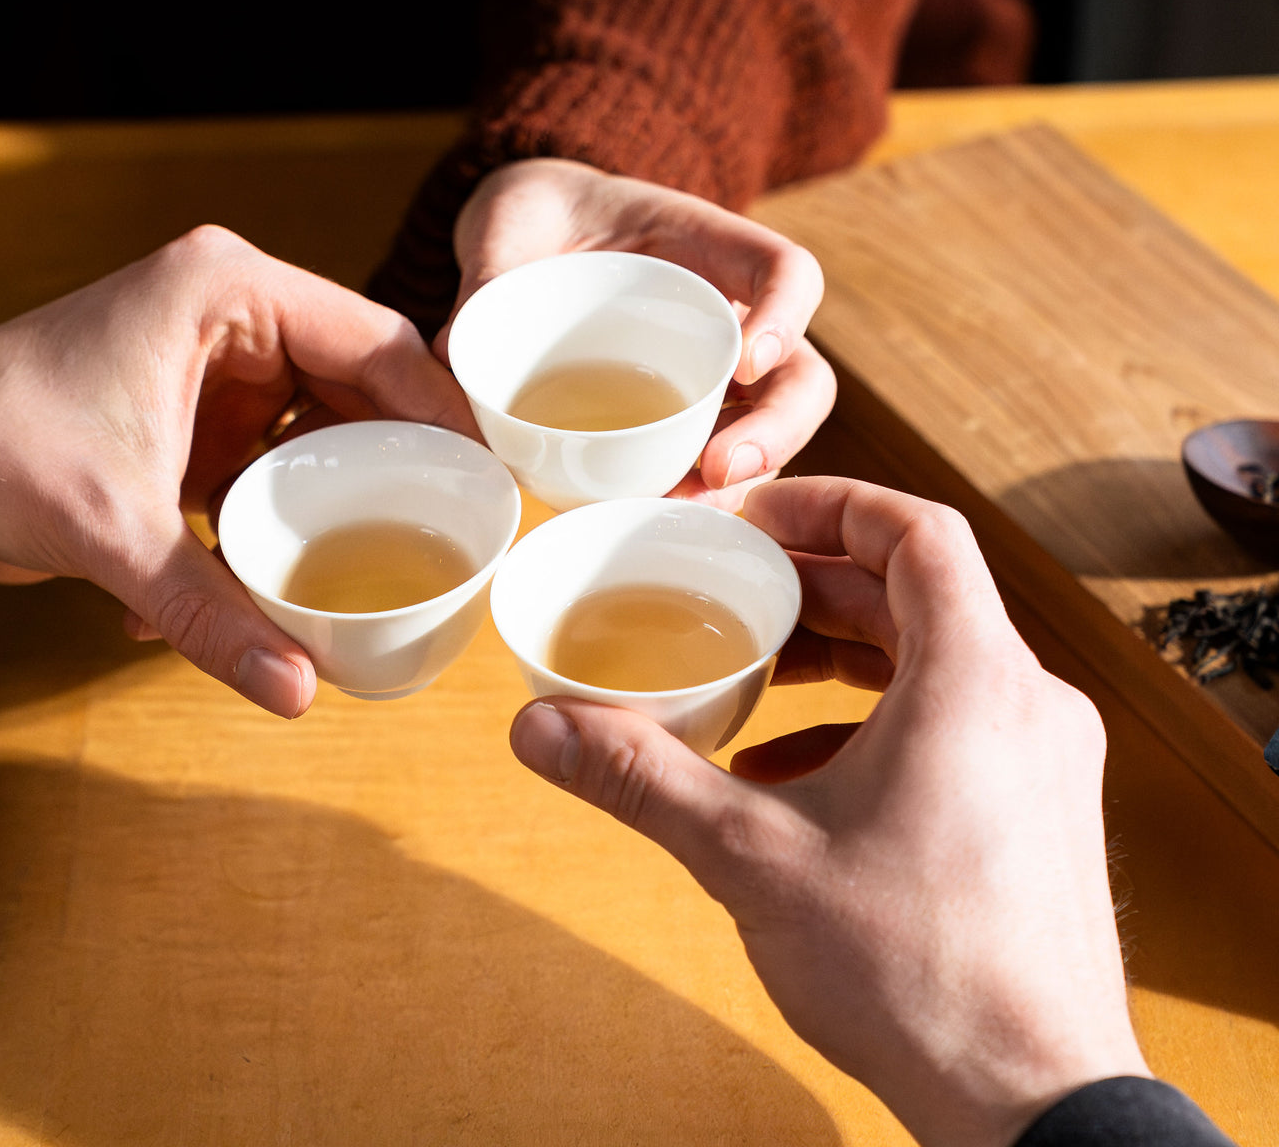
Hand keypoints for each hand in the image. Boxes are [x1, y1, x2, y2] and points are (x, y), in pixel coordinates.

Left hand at [0, 226, 476, 718]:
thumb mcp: (111, 532)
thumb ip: (210, 610)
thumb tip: (297, 690)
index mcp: (228, 293)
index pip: (377, 342)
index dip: (445, 413)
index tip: (491, 482)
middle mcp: (234, 312)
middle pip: (367, 378)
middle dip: (410, 454)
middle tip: (461, 525)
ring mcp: (219, 356)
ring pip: (331, 415)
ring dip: (358, 480)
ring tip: (407, 547)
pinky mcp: (202, 402)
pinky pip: (284, 446)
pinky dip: (297, 500)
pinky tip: (303, 560)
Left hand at [435, 159, 833, 511]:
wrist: (531, 240)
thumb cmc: (535, 217)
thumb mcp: (510, 220)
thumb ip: (492, 270)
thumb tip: (457, 357)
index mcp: (706, 248)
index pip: (784, 271)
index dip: (786, 315)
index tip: (748, 359)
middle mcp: (730, 317)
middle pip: (803, 375)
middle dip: (776, 430)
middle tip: (716, 470)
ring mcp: (713, 374)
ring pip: (769, 433)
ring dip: (741, 482)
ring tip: (679, 512)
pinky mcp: (680, 420)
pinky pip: (711, 463)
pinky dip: (695, 497)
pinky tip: (654, 522)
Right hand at [509, 476, 1148, 1146]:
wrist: (1031, 1105)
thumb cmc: (917, 976)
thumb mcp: (753, 857)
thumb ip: (642, 778)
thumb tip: (543, 727)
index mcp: (975, 679)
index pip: (917, 530)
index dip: (832, 503)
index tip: (755, 515)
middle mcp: (1029, 702)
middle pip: (918, 595)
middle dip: (816, 586)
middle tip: (732, 593)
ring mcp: (1045, 760)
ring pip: (937, 660)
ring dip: (844, 657)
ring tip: (755, 677)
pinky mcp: (1038, 811)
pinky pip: (954, 724)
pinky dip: (873, 722)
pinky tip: (792, 773)